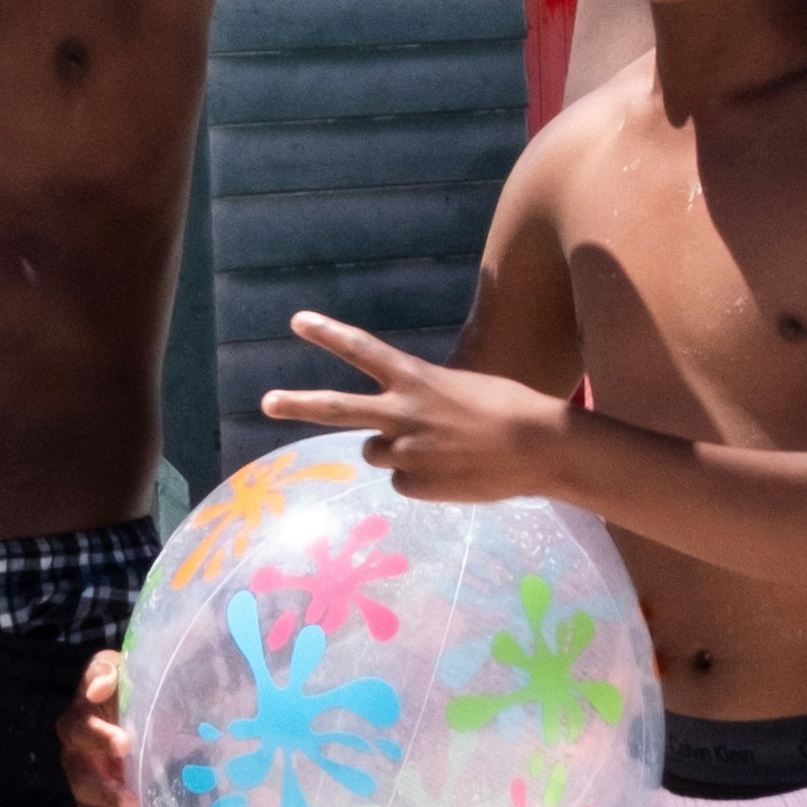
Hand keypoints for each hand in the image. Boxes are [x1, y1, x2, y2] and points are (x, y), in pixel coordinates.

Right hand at [65, 645, 155, 806]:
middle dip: (105, 794)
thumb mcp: (130, 669)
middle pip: (81, 782)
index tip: (125, 745)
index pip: (78, 729)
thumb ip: (110, 672)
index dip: (98, 738)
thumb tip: (98, 689)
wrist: (160, 717)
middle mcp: (80, 761)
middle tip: (132, 802)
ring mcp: (92, 795)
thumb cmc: (141, 689)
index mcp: (81, 722)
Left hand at [259, 312, 585, 505]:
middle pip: (337, 408)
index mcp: (415, 379)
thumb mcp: (461, 390)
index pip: (361, 349)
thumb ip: (423, 402)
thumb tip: (402, 432)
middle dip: (297, 403)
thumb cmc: (510, 410)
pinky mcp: (414, 485)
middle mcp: (401, 413)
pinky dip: (421, 480)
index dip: (327, 333)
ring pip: (376, 454)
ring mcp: (405, 452)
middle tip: (267, 402)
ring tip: (441, 449)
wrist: (539, 447)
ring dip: (396, 452)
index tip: (297, 321)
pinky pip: (403, 483)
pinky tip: (454, 473)